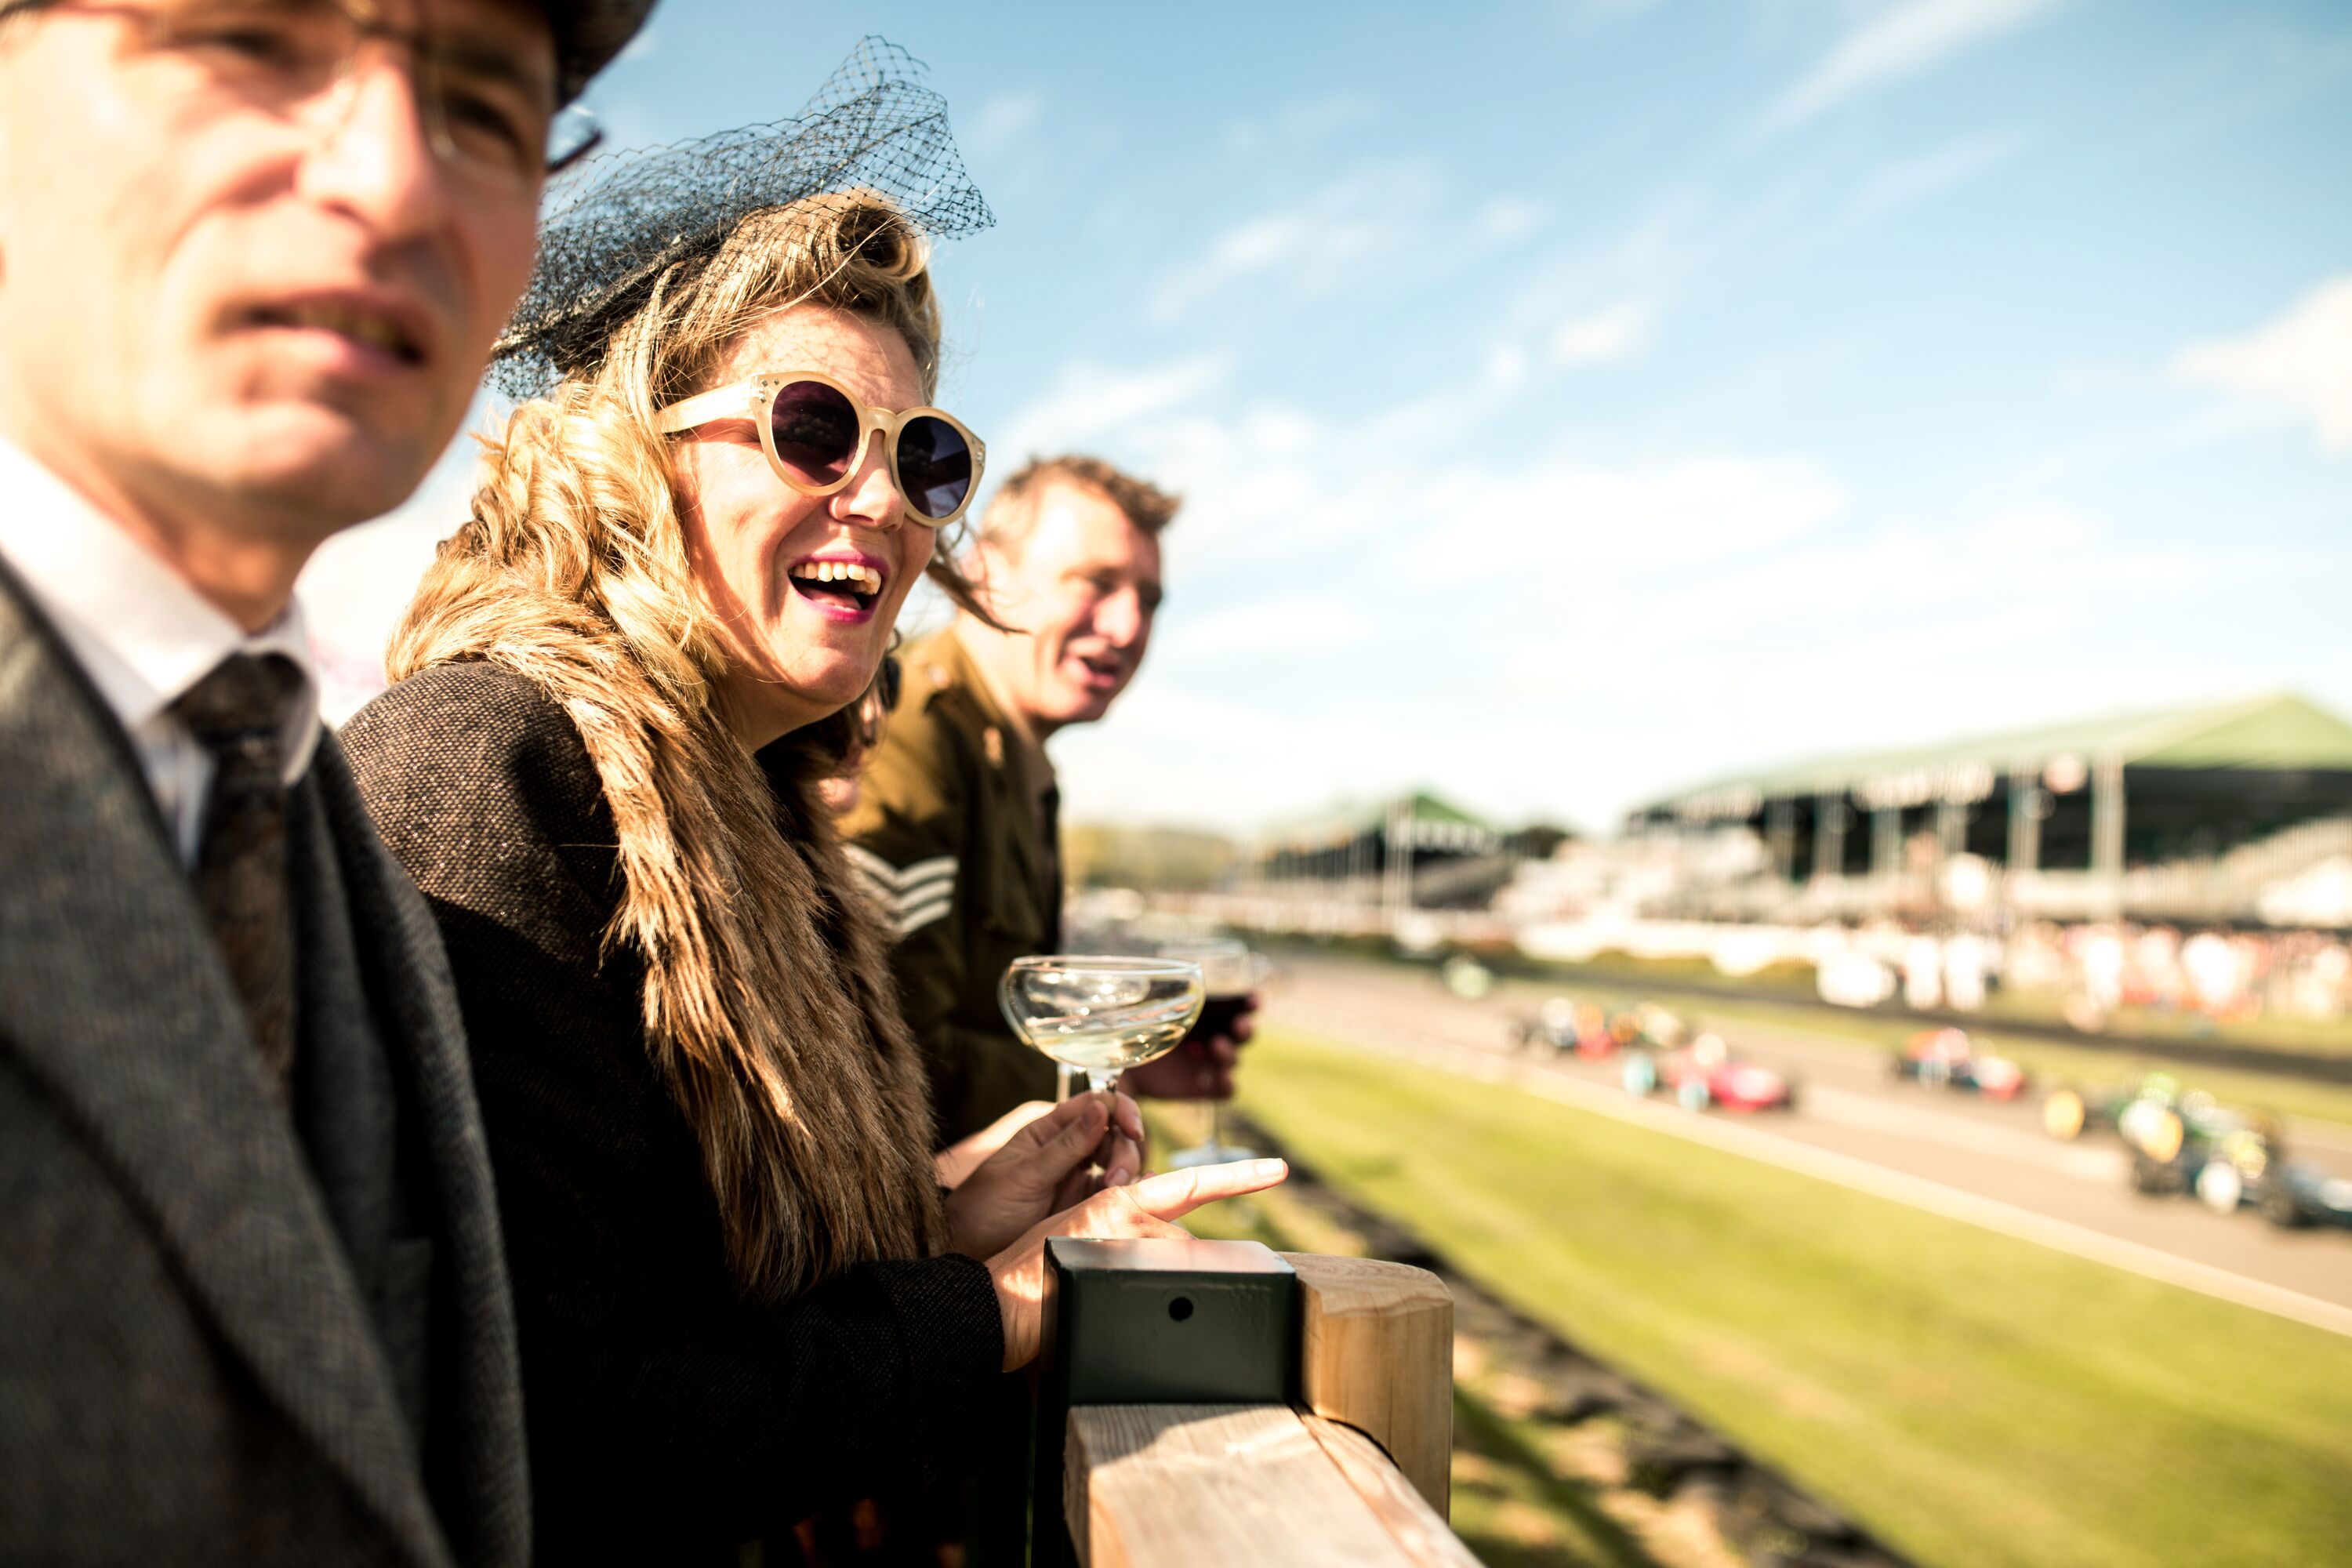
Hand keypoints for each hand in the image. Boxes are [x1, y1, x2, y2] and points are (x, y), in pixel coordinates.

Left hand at [943, 1091, 1145, 1260]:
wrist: (969, 1251)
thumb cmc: (985, 1207)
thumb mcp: (1024, 1175)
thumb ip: (1065, 1145)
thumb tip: (1101, 1108)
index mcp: (1050, 1130)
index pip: (1096, 1103)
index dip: (1121, 1110)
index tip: (1133, 1130)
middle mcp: (1069, 1149)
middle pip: (1115, 1134)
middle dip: (1124, 1150)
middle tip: (1116, 1177)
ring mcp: (1078, 1177)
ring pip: (1120, 1162)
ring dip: (1127, 1172)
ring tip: (1115, 1191)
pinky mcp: (1085, 1205)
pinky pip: (1116, 1193)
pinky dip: (1131, 1191)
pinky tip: (1136, 1195)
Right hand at [986, 1159, 1288, 1370]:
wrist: (995, 1304)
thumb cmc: (1037, 1289)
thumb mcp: (1086, 1254)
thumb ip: (1128, 1247)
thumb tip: (1167, 1268)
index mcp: (1120, 1202)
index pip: (1190, 1185)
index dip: (1239, 1177)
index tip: (1277, 1169)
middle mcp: (1125, 1206)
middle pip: (1183, 1243)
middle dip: (1172, 1275)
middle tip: (1119, 1293)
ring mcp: (1120, 1227)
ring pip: (1174, 1262)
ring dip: (1157, 1291)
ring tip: (1100, 1300)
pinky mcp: (1113, 1250)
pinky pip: (1159, 1278)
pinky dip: (1149, 1298)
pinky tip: (1108, 1302)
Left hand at [1119, 995, 1257, 1100]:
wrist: (1121, 1063)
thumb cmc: (1132, 1025)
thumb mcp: (1140, 1006)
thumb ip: (1148, 995)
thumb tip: (1146, 979)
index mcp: (1205, 1011)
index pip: (1237, 1005)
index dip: (1250, 1003)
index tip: (1254, 1001)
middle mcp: (1212, 1035)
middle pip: (1244, 1033)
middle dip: (1246, 1028)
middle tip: (1239, 1025)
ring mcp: (1209, 1063)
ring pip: (1235, 1059)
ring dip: (1230, 1053)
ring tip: (1215, 1046)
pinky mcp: (1203, 1087)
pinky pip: (1226, 1089)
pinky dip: (1227, 1083)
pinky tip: (1219, 1077)